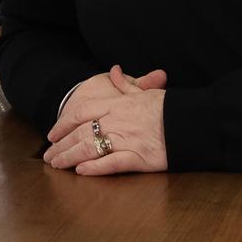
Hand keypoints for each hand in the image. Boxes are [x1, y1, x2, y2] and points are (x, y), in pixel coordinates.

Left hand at [44, 65, 167, 175]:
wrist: (192, 122)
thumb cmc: (168, 107)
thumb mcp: (145, 92)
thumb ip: (125, 84)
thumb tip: (113, 70)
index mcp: (119, 104)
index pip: (82, 111)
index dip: (64, 123)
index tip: (53, 133)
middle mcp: (119, 121)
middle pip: (81, 132)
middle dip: (62, 145)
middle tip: (50, 156)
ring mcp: (128, 140)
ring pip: (91, 148)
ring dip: (71, 158)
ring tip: (58, 165)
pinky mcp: (139, 158)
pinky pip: (111, 163)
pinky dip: (95, 168)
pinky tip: (82, 171)